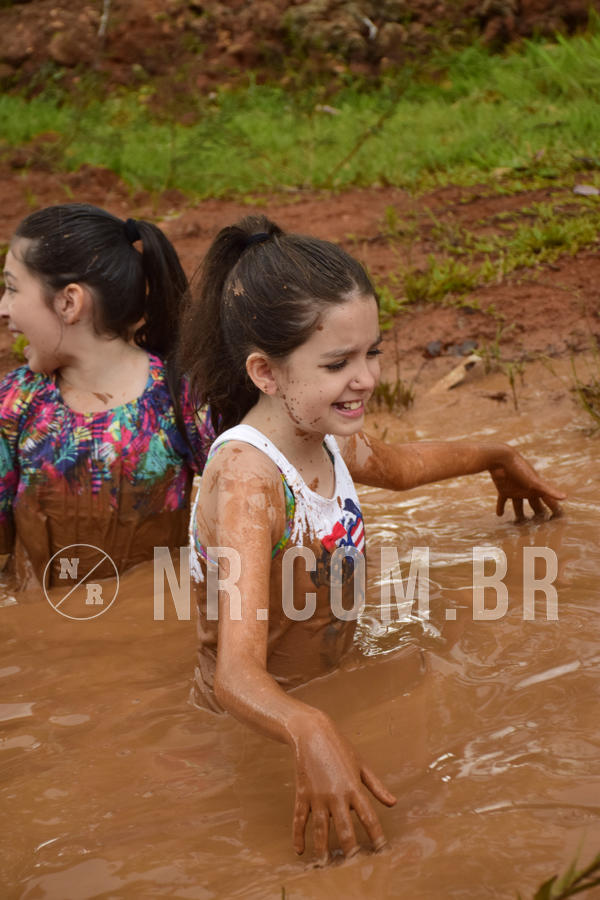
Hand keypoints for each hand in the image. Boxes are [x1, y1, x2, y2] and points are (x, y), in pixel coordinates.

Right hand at [291, 713, 395, 863]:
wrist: (312, 732)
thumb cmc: (339, 747)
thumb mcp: (361, 765)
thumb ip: (376, 786)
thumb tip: (393, 802)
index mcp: (354, 787)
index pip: (368, 817)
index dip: (376, 835)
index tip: (380, 850)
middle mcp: (336, 795)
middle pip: (345, 828)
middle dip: (349, 849)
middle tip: (352, 864)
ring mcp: (318, 795)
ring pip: (320, 829)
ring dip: (323, 848)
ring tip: (325, 864)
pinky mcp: (303, 794)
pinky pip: (299, 819)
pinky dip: (298, 835)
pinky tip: (300, 850)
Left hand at [489, 449, 565, 520]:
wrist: (501, 458)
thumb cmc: (520, 468)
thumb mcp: (534, 481)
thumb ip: (549, 490)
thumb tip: (566, 497)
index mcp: (536, 488)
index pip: (548, 501)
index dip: (554, 509)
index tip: (560, 518)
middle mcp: (527, 490)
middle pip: (534, 505)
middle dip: (537, 513)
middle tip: (540, 524)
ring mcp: (515, 490)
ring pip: (518, 505)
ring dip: (519, 514)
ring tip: (519, 524)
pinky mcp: (503, 490)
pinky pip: (502, 501)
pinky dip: (500, 508)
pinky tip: (499, 515)